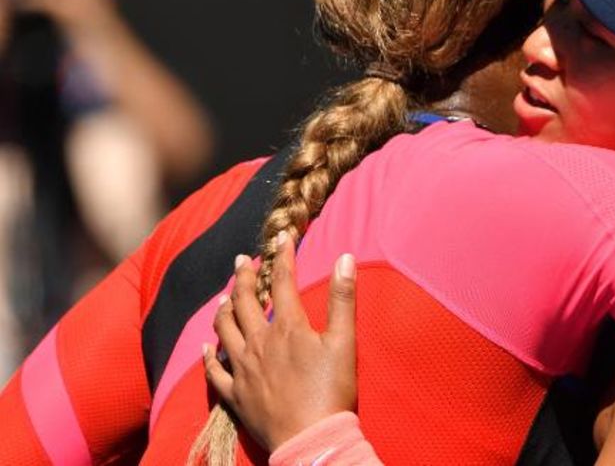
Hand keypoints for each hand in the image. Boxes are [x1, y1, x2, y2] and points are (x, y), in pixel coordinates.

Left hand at [203, 231, 357, 450]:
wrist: (311, 438)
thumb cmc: (332, 391)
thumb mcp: (345, 342)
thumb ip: (342, 299)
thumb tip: (345, 258)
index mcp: (288, 328)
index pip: (283, 281)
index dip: (283, 255)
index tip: (282, 236)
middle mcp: (260, 342)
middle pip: (245, 301)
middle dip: (244, 276)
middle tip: (242, 260)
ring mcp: (244, 368)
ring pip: (225, 329)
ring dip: (224, 308)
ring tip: (225, 296)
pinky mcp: (236, 394)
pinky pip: (215, 370)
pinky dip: (210, 355)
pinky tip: (209, 347)